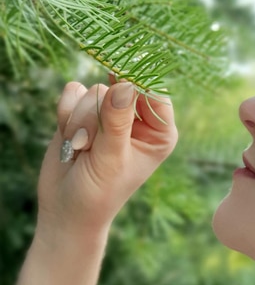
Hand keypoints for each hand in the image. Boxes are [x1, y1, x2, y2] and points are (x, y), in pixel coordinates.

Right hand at [36, 81, 177, 247]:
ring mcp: (110, 112)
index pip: (155, 93)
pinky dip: (66, 113)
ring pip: (94, 90)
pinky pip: (73, 92)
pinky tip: (69, 137)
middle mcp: (138, 119)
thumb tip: (125, 85)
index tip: (116, 76)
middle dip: (98, 114)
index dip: (137, 80)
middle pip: (120, 87)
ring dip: (80, 120)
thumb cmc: (98, 192)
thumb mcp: (111, 159)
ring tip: (81, 149)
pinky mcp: (84, 110)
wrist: (64, 209)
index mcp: (159, 132)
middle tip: (88, 143)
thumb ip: (117, 122)